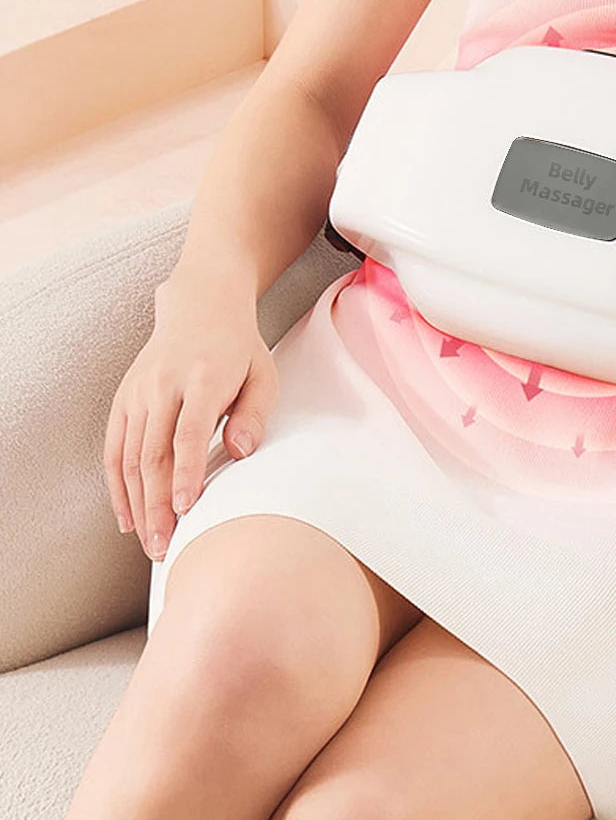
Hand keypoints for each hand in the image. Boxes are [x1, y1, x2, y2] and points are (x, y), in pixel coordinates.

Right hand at [103, 270, 277, 560]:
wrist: (201, 306)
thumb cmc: (240, 348)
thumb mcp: (263, 374)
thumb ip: (254, 413)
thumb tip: (241, 453)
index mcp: (201, 377)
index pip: (188, 432)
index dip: (185, 472)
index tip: (184, 509)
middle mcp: (162, 385)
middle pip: (152, 453)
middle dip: (157, 505)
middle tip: (165, 547)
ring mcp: (137, 392)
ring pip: (129, 457)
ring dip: (137, 504)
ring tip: (151, 543)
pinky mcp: (123, 399)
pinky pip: (114, 449)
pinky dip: (117, 486)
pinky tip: (128, 517)